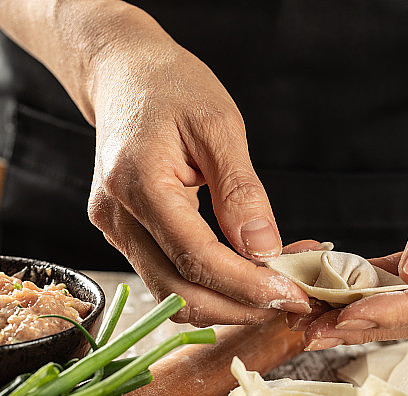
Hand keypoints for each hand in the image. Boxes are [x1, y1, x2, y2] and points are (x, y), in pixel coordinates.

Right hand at [85, 20, 309, 324]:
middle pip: (178, 292)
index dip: (246, 285)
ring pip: (170, 295)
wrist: (124, 76)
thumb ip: (241, 190)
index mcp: (138, 183)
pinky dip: (207, 287)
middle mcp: (117, 216)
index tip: (293, 295)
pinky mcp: (123, 235)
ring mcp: (114, 230)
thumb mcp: (219, 126)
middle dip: (239, 307)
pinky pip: (165, 278)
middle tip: (292, 301)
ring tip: (274, 289)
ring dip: (225, 304)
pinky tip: (243, 275)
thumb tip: (265, 249)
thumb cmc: (172, 88)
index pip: (194, 257)